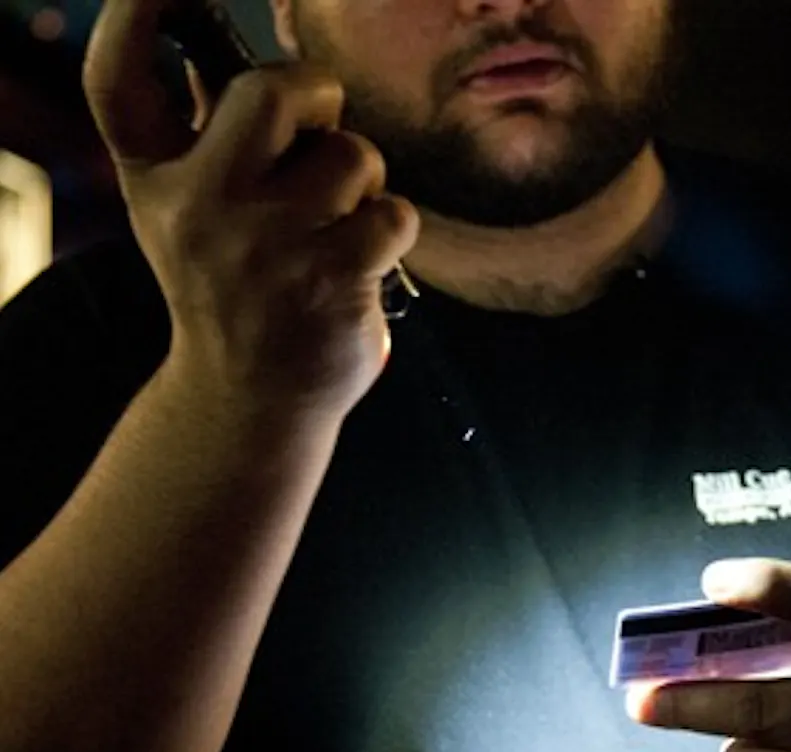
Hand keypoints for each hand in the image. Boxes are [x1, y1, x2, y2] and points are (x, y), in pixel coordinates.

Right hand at [83, 0, 418, 422]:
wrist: (250, 398)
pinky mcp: (332, 277)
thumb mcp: (190, 212)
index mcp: (155, 179)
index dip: (135, 15)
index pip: (121, 81)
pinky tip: (362, 261)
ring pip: (353, 154)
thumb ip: (207, 135)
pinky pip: (393, 211)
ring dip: (362, 180)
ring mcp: (268, 244)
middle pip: (274, 91)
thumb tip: (220, 46)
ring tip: (335, 224)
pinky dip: (392, 228)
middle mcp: (200, 205)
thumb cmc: (234, 286)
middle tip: (321, 129)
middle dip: (317, 94)